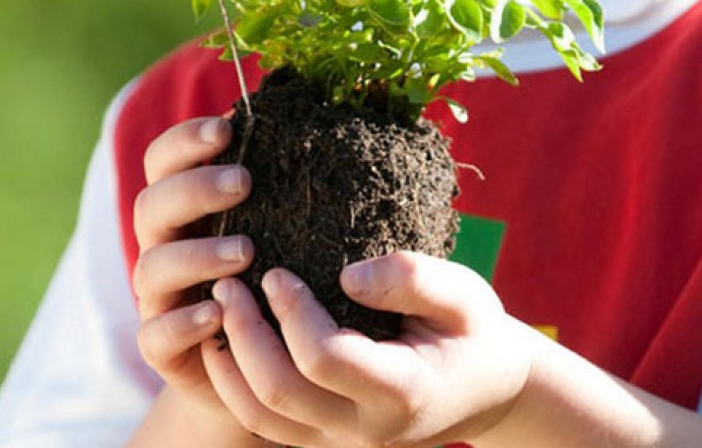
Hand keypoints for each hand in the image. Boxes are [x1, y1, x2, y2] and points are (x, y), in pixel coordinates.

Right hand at [132, 117, 254, 418]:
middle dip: (195, 188)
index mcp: (186, 206)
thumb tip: (309, 122)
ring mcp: (160, 296)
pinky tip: (218, 314)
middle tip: (244, 182)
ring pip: (152, 267)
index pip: (164, 161)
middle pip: (152, 205)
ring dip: (196, 255)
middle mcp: (165, 244)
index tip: (226, 130)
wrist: (259, 355)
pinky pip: (156, 334)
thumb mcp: (283, 222)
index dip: (185, 141)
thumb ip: (283, 179)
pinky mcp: (163, 346)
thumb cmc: (276, 271)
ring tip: (245, 253)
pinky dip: (183, 322)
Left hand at [201, 251, 533, 446]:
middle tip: (227, 283)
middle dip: (243, 334)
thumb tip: (348, 276)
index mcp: (403, 390)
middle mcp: (366, 426)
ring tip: (218, 306)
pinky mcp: (325, 437)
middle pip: (280, 392)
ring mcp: (342, 439)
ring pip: (260, 417)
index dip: (291, 312)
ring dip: (228, 362)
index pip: (325, 356)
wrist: (483, 386)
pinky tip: (227, 341)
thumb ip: (414, 279)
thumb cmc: (472, 331)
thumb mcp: (465, 294)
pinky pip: (263, 423)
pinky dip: (234, 384)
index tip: (275, 270)